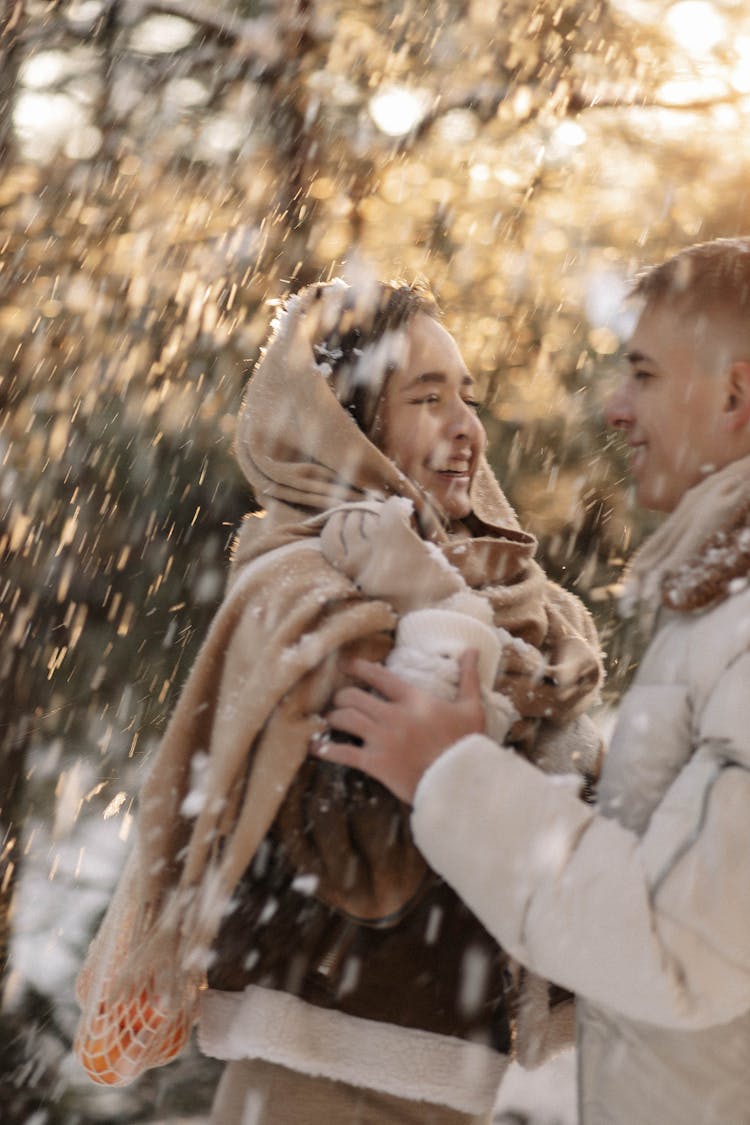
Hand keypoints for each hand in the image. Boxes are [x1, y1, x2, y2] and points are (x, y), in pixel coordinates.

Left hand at [314, 650, 485, 803]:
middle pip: (354, 696)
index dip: (359, 667)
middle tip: (340, 701)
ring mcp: (382, 739)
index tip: (346, 664)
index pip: (379, 676)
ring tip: (332, 720)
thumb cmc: (466, 744)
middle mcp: (394, 715)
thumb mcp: (471, 708)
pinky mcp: (375, 763)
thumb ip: (468, 678)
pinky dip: (327, 750)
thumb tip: (472, 650)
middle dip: (342, 697)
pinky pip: (344, 753)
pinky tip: (317, 748)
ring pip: (345, 719)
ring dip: (335, 718)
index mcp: (414, 700)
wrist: (459, 782)